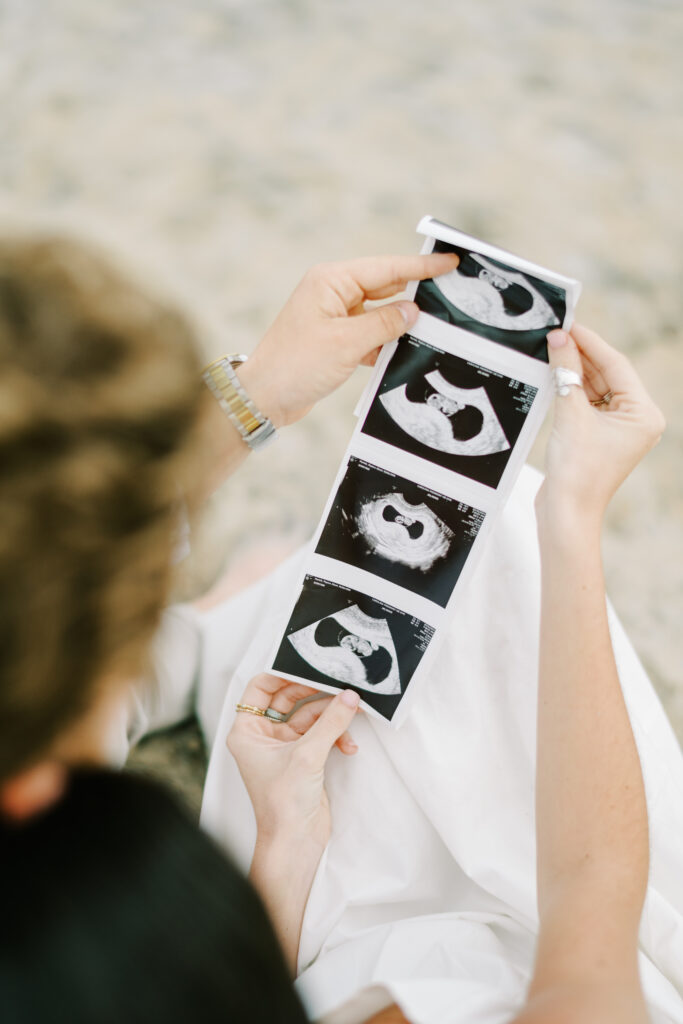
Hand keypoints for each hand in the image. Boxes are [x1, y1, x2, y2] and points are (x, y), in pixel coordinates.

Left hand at [227, 673, 360, 849]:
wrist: (295, 843)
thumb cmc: (283, 803)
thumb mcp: (307, 754)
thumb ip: (330, 721)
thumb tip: (349, 696)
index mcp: (247, 731)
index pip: (261, 687)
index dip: (283, 674)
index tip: (309, 665)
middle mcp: (262, 736)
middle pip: (289, 698)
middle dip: (316, 693)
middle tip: (339, 683)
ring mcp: (284, 747)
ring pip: (310, 716)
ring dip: (332, 716)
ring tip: (353, 712)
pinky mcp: (303, 759)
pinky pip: (321, 734)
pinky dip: (336, 736)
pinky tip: (349, 745)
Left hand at [237, 252, 458, 426]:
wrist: (264, 398)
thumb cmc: (295, 365)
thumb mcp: (347, 344)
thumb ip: (384, 324)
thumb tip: (413, 311)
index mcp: (332, 281)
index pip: (387, 268)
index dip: (421, 266)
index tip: (450, 261)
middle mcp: (332, 293)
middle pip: (385, 286)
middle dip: (415, 291)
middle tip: (451, 291)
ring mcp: (333, 316)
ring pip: (379, 313)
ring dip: (400, 322)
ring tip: (435, 324)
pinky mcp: (334, 339)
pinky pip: (369, 334)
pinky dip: (385, 342)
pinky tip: (405, 351)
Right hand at [538, 324, 664, 527]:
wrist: (565, 513)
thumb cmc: (576, 471)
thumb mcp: (571, 414)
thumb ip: (566, 372)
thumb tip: (560, 338)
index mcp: (644, 414)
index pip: (616, 365)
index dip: (590, 342)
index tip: (567, 323)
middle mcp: (637, 419)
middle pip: (607, 374)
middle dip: (580, 355)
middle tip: (554, 333)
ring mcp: (618, 428)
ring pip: (595, 387)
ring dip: (572, 372)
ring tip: (549, 350)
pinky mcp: (599, 436)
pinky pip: (586, 403)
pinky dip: (570, 390)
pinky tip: (552, 375)